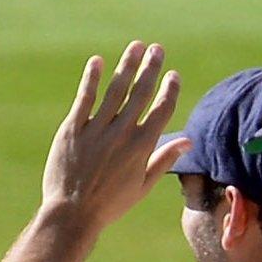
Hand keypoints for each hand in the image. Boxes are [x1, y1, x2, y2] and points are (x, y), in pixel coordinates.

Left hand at [40, 41, 186, 236]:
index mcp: (143, 147)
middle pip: (141, 92)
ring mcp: (97, 130)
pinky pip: (84, 98)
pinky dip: (91, 78)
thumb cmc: (110, 204)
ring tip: (135, 47)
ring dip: (127, 65)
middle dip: (151, 68)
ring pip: (115, 90)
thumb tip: (188, 140)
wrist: (73, 214)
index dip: (170, 89)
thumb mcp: (143, 185)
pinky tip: (97, 62)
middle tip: (157, 49)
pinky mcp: (72, 130)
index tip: (173, 75)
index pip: (162, 109)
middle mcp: (122, 134)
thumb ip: (164, 159)